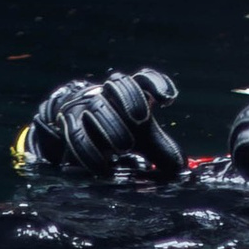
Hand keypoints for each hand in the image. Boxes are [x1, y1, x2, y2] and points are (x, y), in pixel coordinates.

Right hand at [14, 67, 184, 179]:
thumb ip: (158, 150)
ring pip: (97, 107)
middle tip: (142, 119)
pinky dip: (90, 153)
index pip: (143, 79)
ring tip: (125, 147)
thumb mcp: (139, 137)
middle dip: (131, 99)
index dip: (156, 84)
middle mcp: (106, 93)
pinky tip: (103, 168)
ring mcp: (85, 105)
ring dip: (112, 126)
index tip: (167, 101)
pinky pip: (77, 134)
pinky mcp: (69, 122)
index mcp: (127, 93)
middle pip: (118, 84)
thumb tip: (179, 168)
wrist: (71, 127)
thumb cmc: (114, 129)